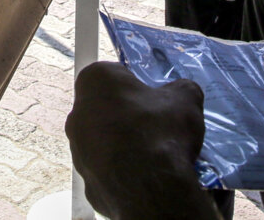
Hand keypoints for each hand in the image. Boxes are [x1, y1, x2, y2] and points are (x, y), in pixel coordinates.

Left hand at [66, 62, 219, 219]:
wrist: (150, 188)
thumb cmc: (162, 131)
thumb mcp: (186, 98)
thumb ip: (180, 89)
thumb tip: (181, 93)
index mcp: (94, 82)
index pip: (113, 74)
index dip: (136, 85)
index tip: (153, 99)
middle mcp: (77, 113)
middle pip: (106, 109)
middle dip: (128, 116)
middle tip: (156, 126)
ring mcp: (77, 151)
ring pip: (103, 142)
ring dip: (123, 145)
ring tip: (154, 155)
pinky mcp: (85, 181)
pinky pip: (106, 171)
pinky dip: (122, 173)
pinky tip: (144, 177)